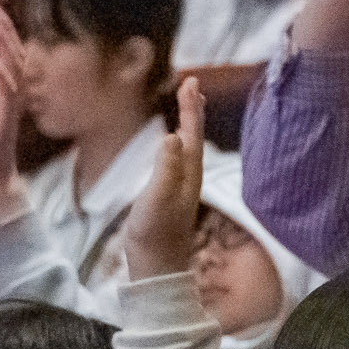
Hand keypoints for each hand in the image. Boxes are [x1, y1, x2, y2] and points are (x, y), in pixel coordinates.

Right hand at [123, 80, 205, 281]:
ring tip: (188, 105)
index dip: (190, 106)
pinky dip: (177, 143)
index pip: (192, 132)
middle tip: (191, 83)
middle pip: (193, 136)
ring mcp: (180, 187)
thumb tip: (172, 136)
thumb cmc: (154, 234)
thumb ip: (165, 168)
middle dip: (192, 109)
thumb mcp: (156, 198)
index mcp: (188, 173)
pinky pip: (177, 159)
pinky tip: (172, 144)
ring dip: (187, 123)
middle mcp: (189, 177)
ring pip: (187, 147)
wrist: (156, 268)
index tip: (191, 80)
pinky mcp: (170, 196)